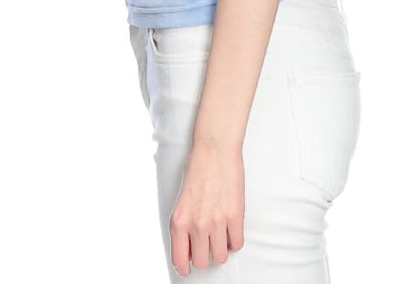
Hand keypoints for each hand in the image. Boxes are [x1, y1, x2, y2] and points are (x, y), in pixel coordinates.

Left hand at [169, 138, 244, 276]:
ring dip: (221, 248)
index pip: (179, 260)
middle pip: (202, 261)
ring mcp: (217, 221)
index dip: (184, 267)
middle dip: (205, 255)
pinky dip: (234, 240)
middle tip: (207, 243)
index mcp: (178, 221)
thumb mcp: (181, 200)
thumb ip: (184, 224)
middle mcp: (196, 224)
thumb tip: (190, 246)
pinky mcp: (235, 215)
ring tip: (220, 234)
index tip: (187, 266)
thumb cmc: (197, 168)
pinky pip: (237, 243)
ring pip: (220, 256)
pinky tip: (231, 228)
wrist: (214, 148)